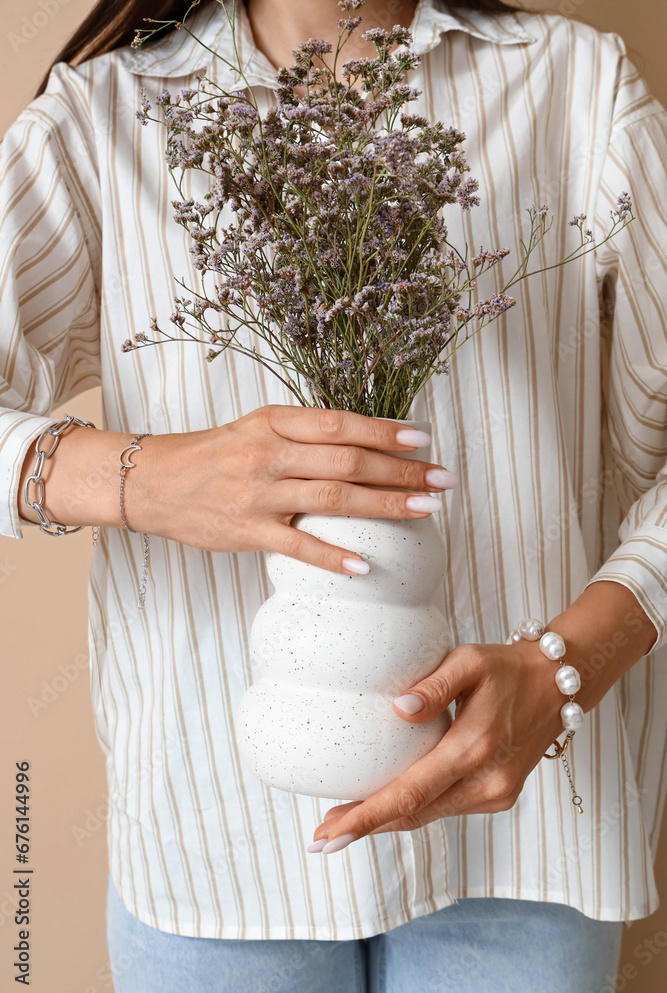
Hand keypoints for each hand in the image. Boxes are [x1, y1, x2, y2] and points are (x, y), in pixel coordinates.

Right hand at [133, 404, 457, 571]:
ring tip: (425, 510)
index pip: (340, 424)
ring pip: (333, 499)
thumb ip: (305, 433)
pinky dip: (332, 556)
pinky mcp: (246, 531)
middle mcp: (270, 454)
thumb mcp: (257, 428)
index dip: (385, 431)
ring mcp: (259, 494)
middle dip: (401, 471)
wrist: (153, 481)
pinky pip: (297, 547)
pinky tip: (364, 565)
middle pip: (347, 461)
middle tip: (442, 479)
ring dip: (385, 505)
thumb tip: (365, 441)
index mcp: (275, 423)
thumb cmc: (214, 455)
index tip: (423, 439)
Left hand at [309, 581, 657, 852]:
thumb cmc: (509, 667)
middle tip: (320, 838)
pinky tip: (387, 803)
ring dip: (386, 820)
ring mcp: (495, 795)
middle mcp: (485, 782)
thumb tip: (398, 709)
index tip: (328, 834)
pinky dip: (414, 808)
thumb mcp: (471, 661)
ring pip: (428, 814)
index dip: (365, 818)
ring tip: (343, 822)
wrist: (560, 685)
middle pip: (412, 815)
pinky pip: (445, 807)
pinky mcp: (498, 796)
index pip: (409, 795)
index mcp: (474, 749)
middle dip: (364, 826)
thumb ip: (434, 685)